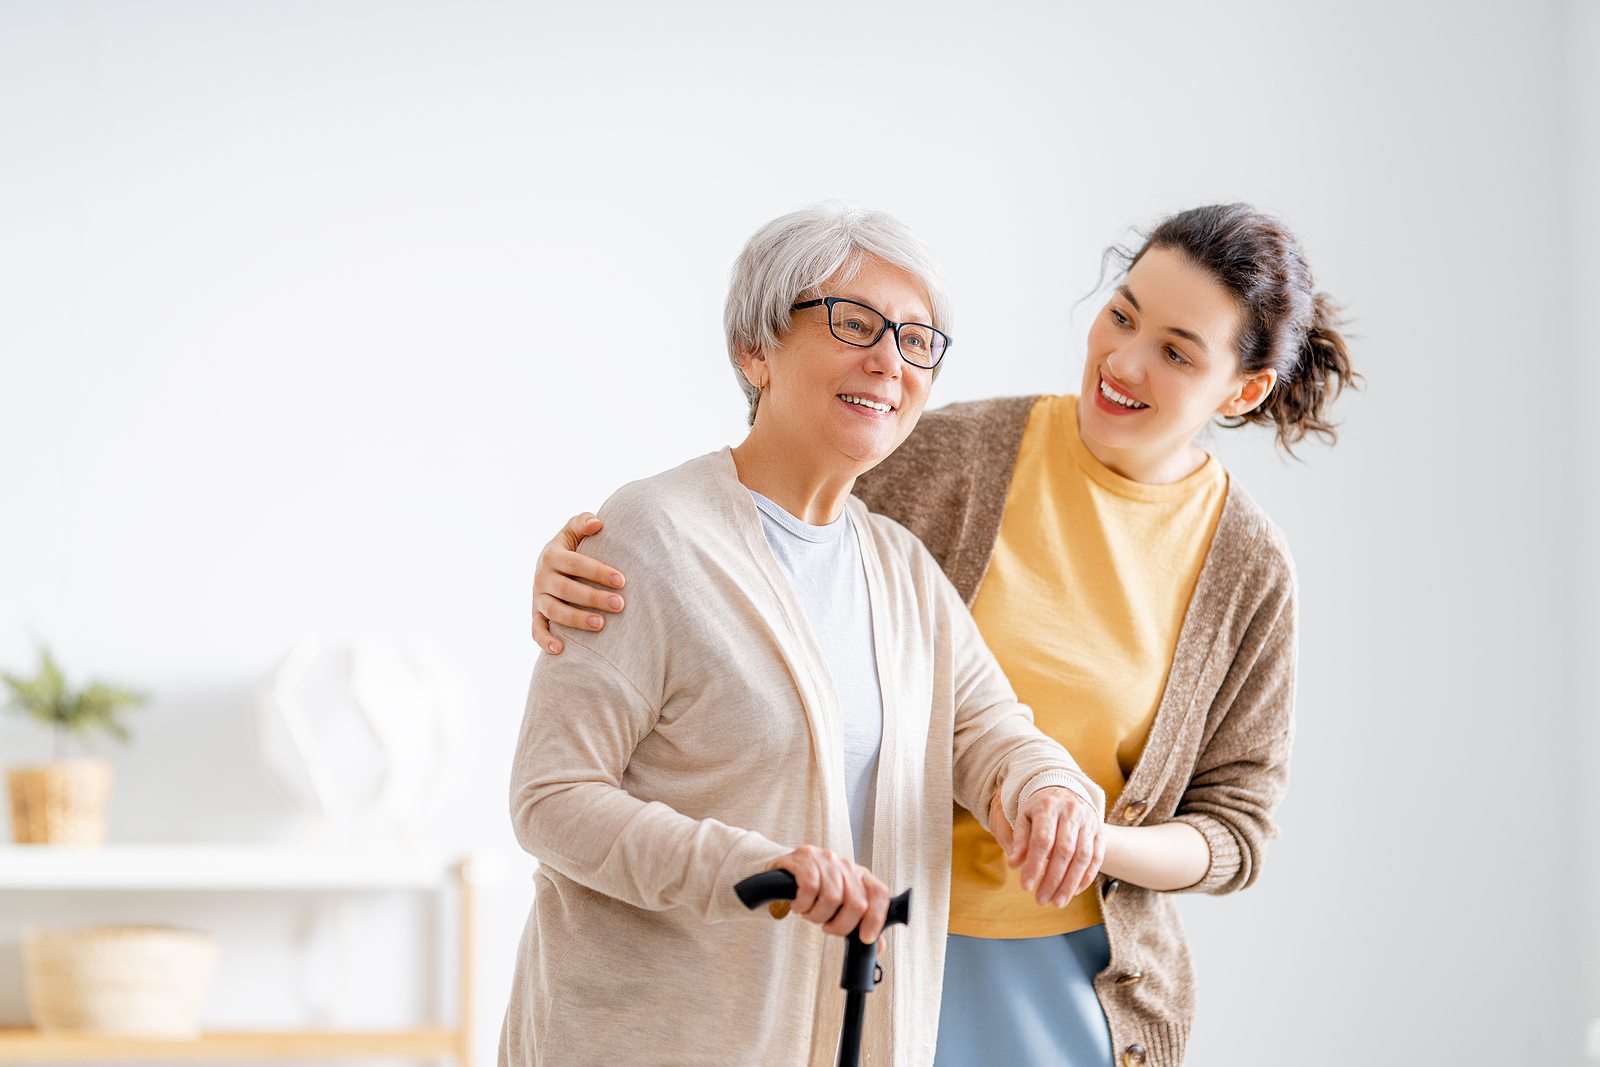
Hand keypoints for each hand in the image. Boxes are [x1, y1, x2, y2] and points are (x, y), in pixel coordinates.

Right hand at [533, 512, 628, 653]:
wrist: (550, 564)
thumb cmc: (571, 547)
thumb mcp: (573, 531)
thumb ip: (583, 522)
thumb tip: (598, 523)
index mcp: (552, 555)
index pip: (576, 563)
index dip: (598, 572)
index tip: (621, 580)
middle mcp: (542, 577)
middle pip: (567, 590)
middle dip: (594, 598)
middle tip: (620, 605)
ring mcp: (537, 598)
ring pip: (554, 611)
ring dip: (576, 619)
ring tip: (600, 625)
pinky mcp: (536, 614)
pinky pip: (536, 630)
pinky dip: (545, 641)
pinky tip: (561, 649)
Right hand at [770, 846, 892, 943]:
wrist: (786, 870)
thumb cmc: (816, 889)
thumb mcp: (840, 905)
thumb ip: (860, 922)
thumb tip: (879, 946)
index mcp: (860, 875)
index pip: (879, 893)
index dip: (876, 918)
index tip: (865, 938)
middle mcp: (846, 865)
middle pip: (857, 902)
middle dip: (841, 925)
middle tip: (827, 927)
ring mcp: (826, 859)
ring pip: (832, 898)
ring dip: (817, 916)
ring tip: (809, 913)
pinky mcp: (805, 858)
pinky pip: (810, 888)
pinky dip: (804, 904)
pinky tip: (798, 905)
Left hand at [993, 786, 1105, 907]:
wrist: (1066, 790)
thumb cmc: (1041, 809)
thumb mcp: (1025, 818)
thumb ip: (1020, 841)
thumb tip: (1014, 865)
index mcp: (1048, 806)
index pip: (1042, 840)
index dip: (1034, 865)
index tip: (1026, 886)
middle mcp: (1071, 812)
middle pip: (1064, 851)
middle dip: (1053, 880)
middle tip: (1042, 900)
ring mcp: (1089, 821)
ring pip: (1083, 857)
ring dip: (1070, 884)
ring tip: (1058, 902)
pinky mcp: (1101, 831)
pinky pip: (1097, 858)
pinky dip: (1086, 878)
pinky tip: (1074, 891)